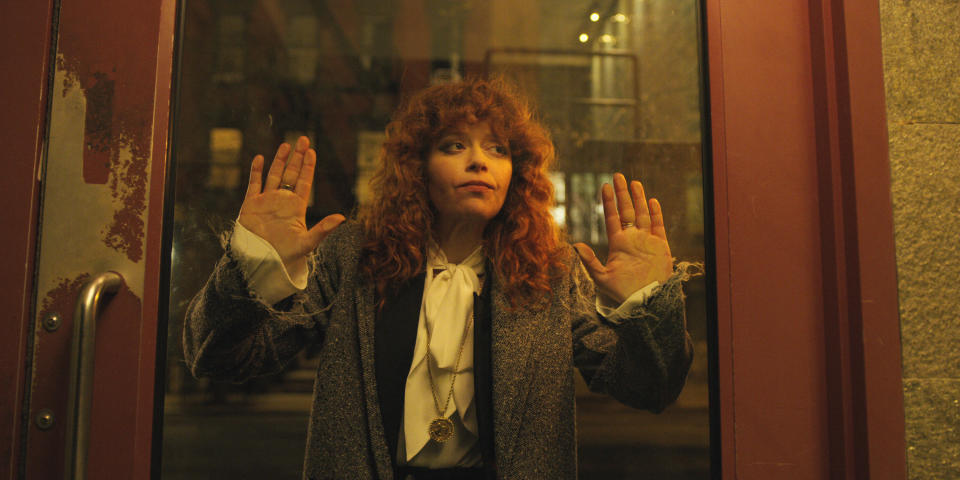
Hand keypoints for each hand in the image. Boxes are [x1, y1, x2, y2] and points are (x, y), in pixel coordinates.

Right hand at [238, 136, 344, 272]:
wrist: (261, 262)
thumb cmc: (286, 255)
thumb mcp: (308, 242)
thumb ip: (323, 229)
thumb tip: (342, 217)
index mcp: (296, 207)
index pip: (304, 182)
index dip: (307, 167)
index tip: (312, 151)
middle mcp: (282, 201)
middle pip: (291, 174)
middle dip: (297, 157)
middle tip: (303, 139)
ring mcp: (266, 201)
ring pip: (274, 175)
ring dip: (279, 160)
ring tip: (286, 144)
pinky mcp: (250, 205)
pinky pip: (253, 184)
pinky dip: (256, 171)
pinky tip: (260, 158)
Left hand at [574, 173, 673, 303]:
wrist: (645, 302)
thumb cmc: (622, 293)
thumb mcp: (601, 278)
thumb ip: (589, 261)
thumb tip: (575, 245)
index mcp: (618, 244)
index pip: (612, 218)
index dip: (609, 202)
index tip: (604, 186)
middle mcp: (632, 239)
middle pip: (627, 211)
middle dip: (622, 194)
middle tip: (618, 175)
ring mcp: (647, 241)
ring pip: (642, 214)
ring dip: (638, 199)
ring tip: (634, 183)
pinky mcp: (661, 247)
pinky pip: (658, 226)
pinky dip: (656, 213)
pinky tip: (652, 201)